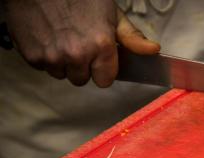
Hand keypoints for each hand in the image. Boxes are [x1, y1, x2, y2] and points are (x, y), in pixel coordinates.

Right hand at [3, 0, 159, 86]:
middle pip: (82, 80)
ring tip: (61, 38)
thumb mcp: (111, 13)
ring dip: (63, 63)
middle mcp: (78, 56)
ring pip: (62, 75)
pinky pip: (44, 67)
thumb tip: (153, 50)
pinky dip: (45, 56)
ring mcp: (54, 58)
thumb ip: (132, 37)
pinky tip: (47, 36)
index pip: (105, 81)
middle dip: (82, 66)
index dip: (103, 70)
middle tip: (78, 43)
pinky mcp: (33, 57)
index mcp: (101, 46)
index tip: (98, 58)